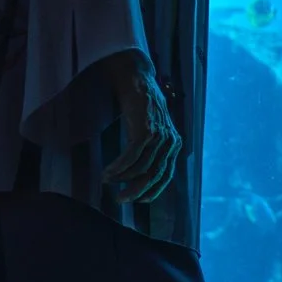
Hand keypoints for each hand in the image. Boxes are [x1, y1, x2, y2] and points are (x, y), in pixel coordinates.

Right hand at [100, 51, 181, 204]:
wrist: (137, 81)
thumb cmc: (141, 107)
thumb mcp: (152, 130)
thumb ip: (152, 150)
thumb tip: (138, 175)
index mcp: (175, 144)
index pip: (166, 175)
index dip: (152, 190)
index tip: (139, 200)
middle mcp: (170, 141)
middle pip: (154, 175)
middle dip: (136, 191)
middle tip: (120, 200)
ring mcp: (159, 136)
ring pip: (140, 168)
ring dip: (121, 178)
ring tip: (107, 180)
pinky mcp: (145, 130)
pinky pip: (130, 157)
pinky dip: (118, 168)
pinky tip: (107, 173)